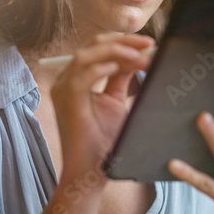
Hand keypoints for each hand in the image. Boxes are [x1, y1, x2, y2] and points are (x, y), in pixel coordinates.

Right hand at [50, 33, 154, 180]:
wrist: (91, 171)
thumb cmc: (102, 141)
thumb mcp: (115, 101)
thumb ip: (121, 77)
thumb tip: (138, 56)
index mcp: (76, 78)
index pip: (98, 48)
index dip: (123, 42)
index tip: (149, 44)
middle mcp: (66, 80)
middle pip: (93, 46)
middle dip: (123, 42)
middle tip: (149, 45)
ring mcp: (63, 90)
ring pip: (85, 56)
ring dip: (116, 52)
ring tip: (139, 56)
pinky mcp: (67, 102)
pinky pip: (81, 77)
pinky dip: (100, 68)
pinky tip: (119, 67)